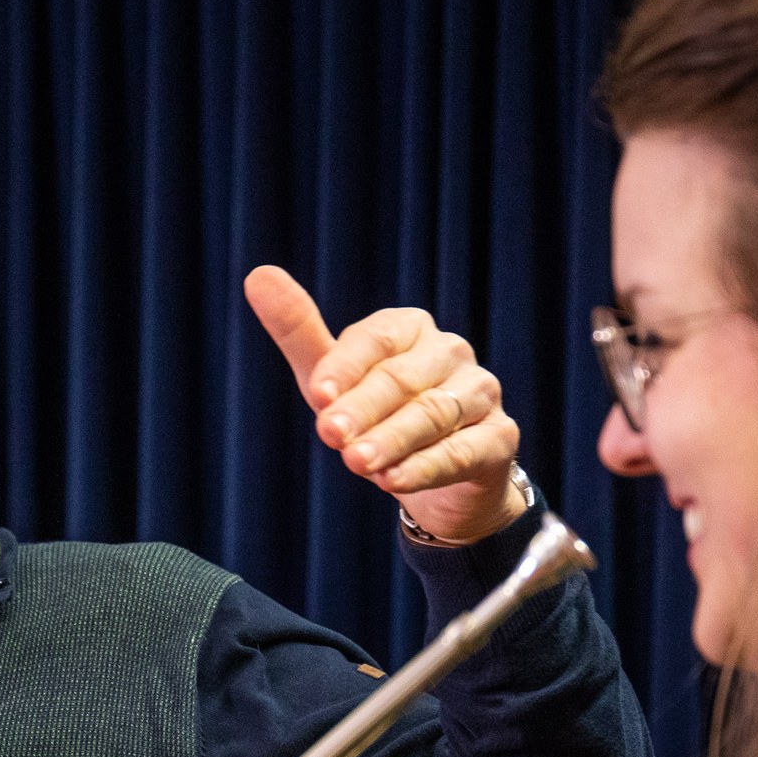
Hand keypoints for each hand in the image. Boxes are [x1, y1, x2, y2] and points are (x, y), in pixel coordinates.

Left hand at [246, 265, 525, 543]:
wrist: (438, 481)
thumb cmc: (376, 418)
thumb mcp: (331, 380)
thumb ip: (299, 333)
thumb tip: (257, 275)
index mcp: (410, 328)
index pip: (377, 339)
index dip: (346, 368)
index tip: (317, 396)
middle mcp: (450, 352)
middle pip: (402, 379)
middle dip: (363, 409)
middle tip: (330, 435)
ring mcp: (481, 393)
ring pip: (433, 415)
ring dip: (392, 440)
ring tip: (358, 463)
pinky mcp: (500, 438)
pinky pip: (463, 450)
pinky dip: (426, 467)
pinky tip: (395, 481)